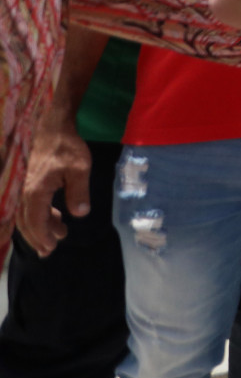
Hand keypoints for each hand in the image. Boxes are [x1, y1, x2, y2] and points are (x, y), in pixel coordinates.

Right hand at [18, 123, 90, 257]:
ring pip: (25, 215)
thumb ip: (79, 192)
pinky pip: (27, 205)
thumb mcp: (80, 169)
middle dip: (38, 237)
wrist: (51, 127)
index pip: (34, 221)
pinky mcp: (26, 183)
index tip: (51, 247)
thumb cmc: (67, 147)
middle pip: (26, 222)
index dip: (42, 236)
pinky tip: (55, 215)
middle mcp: (23, 192)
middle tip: (50, 249)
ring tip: (59, 233)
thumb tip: (80, 214)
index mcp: (34, 191)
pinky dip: (39, 214)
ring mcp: (23, 187)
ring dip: (39, 227)